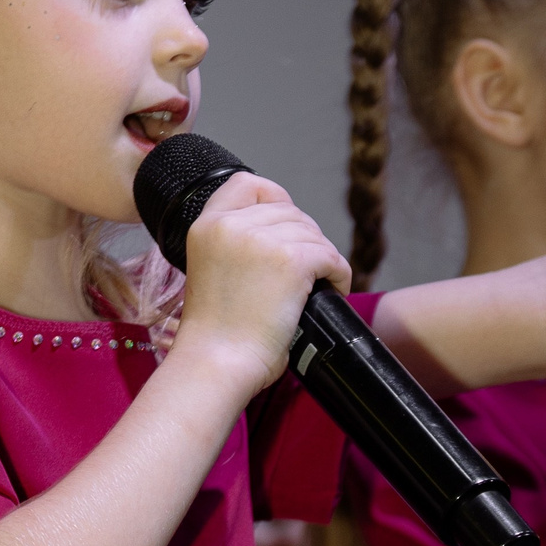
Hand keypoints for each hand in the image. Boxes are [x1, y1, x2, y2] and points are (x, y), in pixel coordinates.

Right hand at [169, 172, 350, 392]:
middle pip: (290, 211)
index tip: (286, 223)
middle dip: (305, 239)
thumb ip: (236, 245)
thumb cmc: (216, 333)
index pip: (246, 183)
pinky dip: (339, 274)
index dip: (274, 198)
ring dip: (323, 259)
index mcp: (206, 225)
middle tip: (309, 270)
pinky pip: (331, 256)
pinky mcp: (291, 260)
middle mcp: (232, 225)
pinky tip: (333, 290)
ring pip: (313, 234)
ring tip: (321, 284)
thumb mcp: (211, 270)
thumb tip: (284, 234)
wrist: (217, 362)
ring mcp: (262, 239)